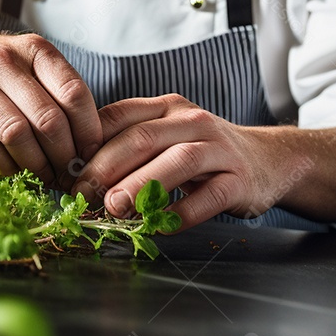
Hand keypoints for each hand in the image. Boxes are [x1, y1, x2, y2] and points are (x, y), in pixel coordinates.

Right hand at [0, 25, 102, 189]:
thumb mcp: (28, 65)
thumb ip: (57, 94)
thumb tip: (89, 145)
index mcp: (33, 49)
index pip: (74, 93)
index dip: (88, 131)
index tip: (91, 154)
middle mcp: (3, 60)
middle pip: (47, 118)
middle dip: (63, 156)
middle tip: (68, 175)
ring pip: (15, 132)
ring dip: (34, 163)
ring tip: (42, 176)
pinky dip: (2, 163)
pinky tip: (11, 169)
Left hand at [71, 94, 287, 228]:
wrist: (269, 159)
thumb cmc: (203, 153)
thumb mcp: (166, 137)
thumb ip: (127, 148)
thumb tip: (76, 176)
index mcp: (166, 108)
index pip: (119, 116)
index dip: (88, 144)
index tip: (66, 174)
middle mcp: (192, 122)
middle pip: (143, 137)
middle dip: (107, 167)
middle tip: (82, 196)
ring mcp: (219, 150)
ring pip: (177, 162)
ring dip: (141, 185)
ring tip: (114, 208)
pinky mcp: (240, 180)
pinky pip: (210, 197)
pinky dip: (183, 214)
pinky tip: (160, 227)